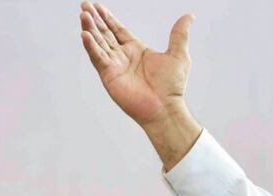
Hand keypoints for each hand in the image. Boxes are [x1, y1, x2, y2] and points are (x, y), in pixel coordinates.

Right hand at [80, 3, 191, 126]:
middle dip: (94, 20)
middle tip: (84, 5)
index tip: (98, 6)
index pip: (117, 30)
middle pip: (105, 34)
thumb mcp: (178, 55)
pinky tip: (84, 34)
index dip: (107, 18)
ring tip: (83, 15)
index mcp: (136, 50)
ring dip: (90, 29)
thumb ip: (179, 34)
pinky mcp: (110, 75)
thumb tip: (189, 17)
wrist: (166, 108)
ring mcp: (115, 66)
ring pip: (99, 43)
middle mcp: (123, 57)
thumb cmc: (172, 88)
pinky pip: (98, 58)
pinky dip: (90, 46)